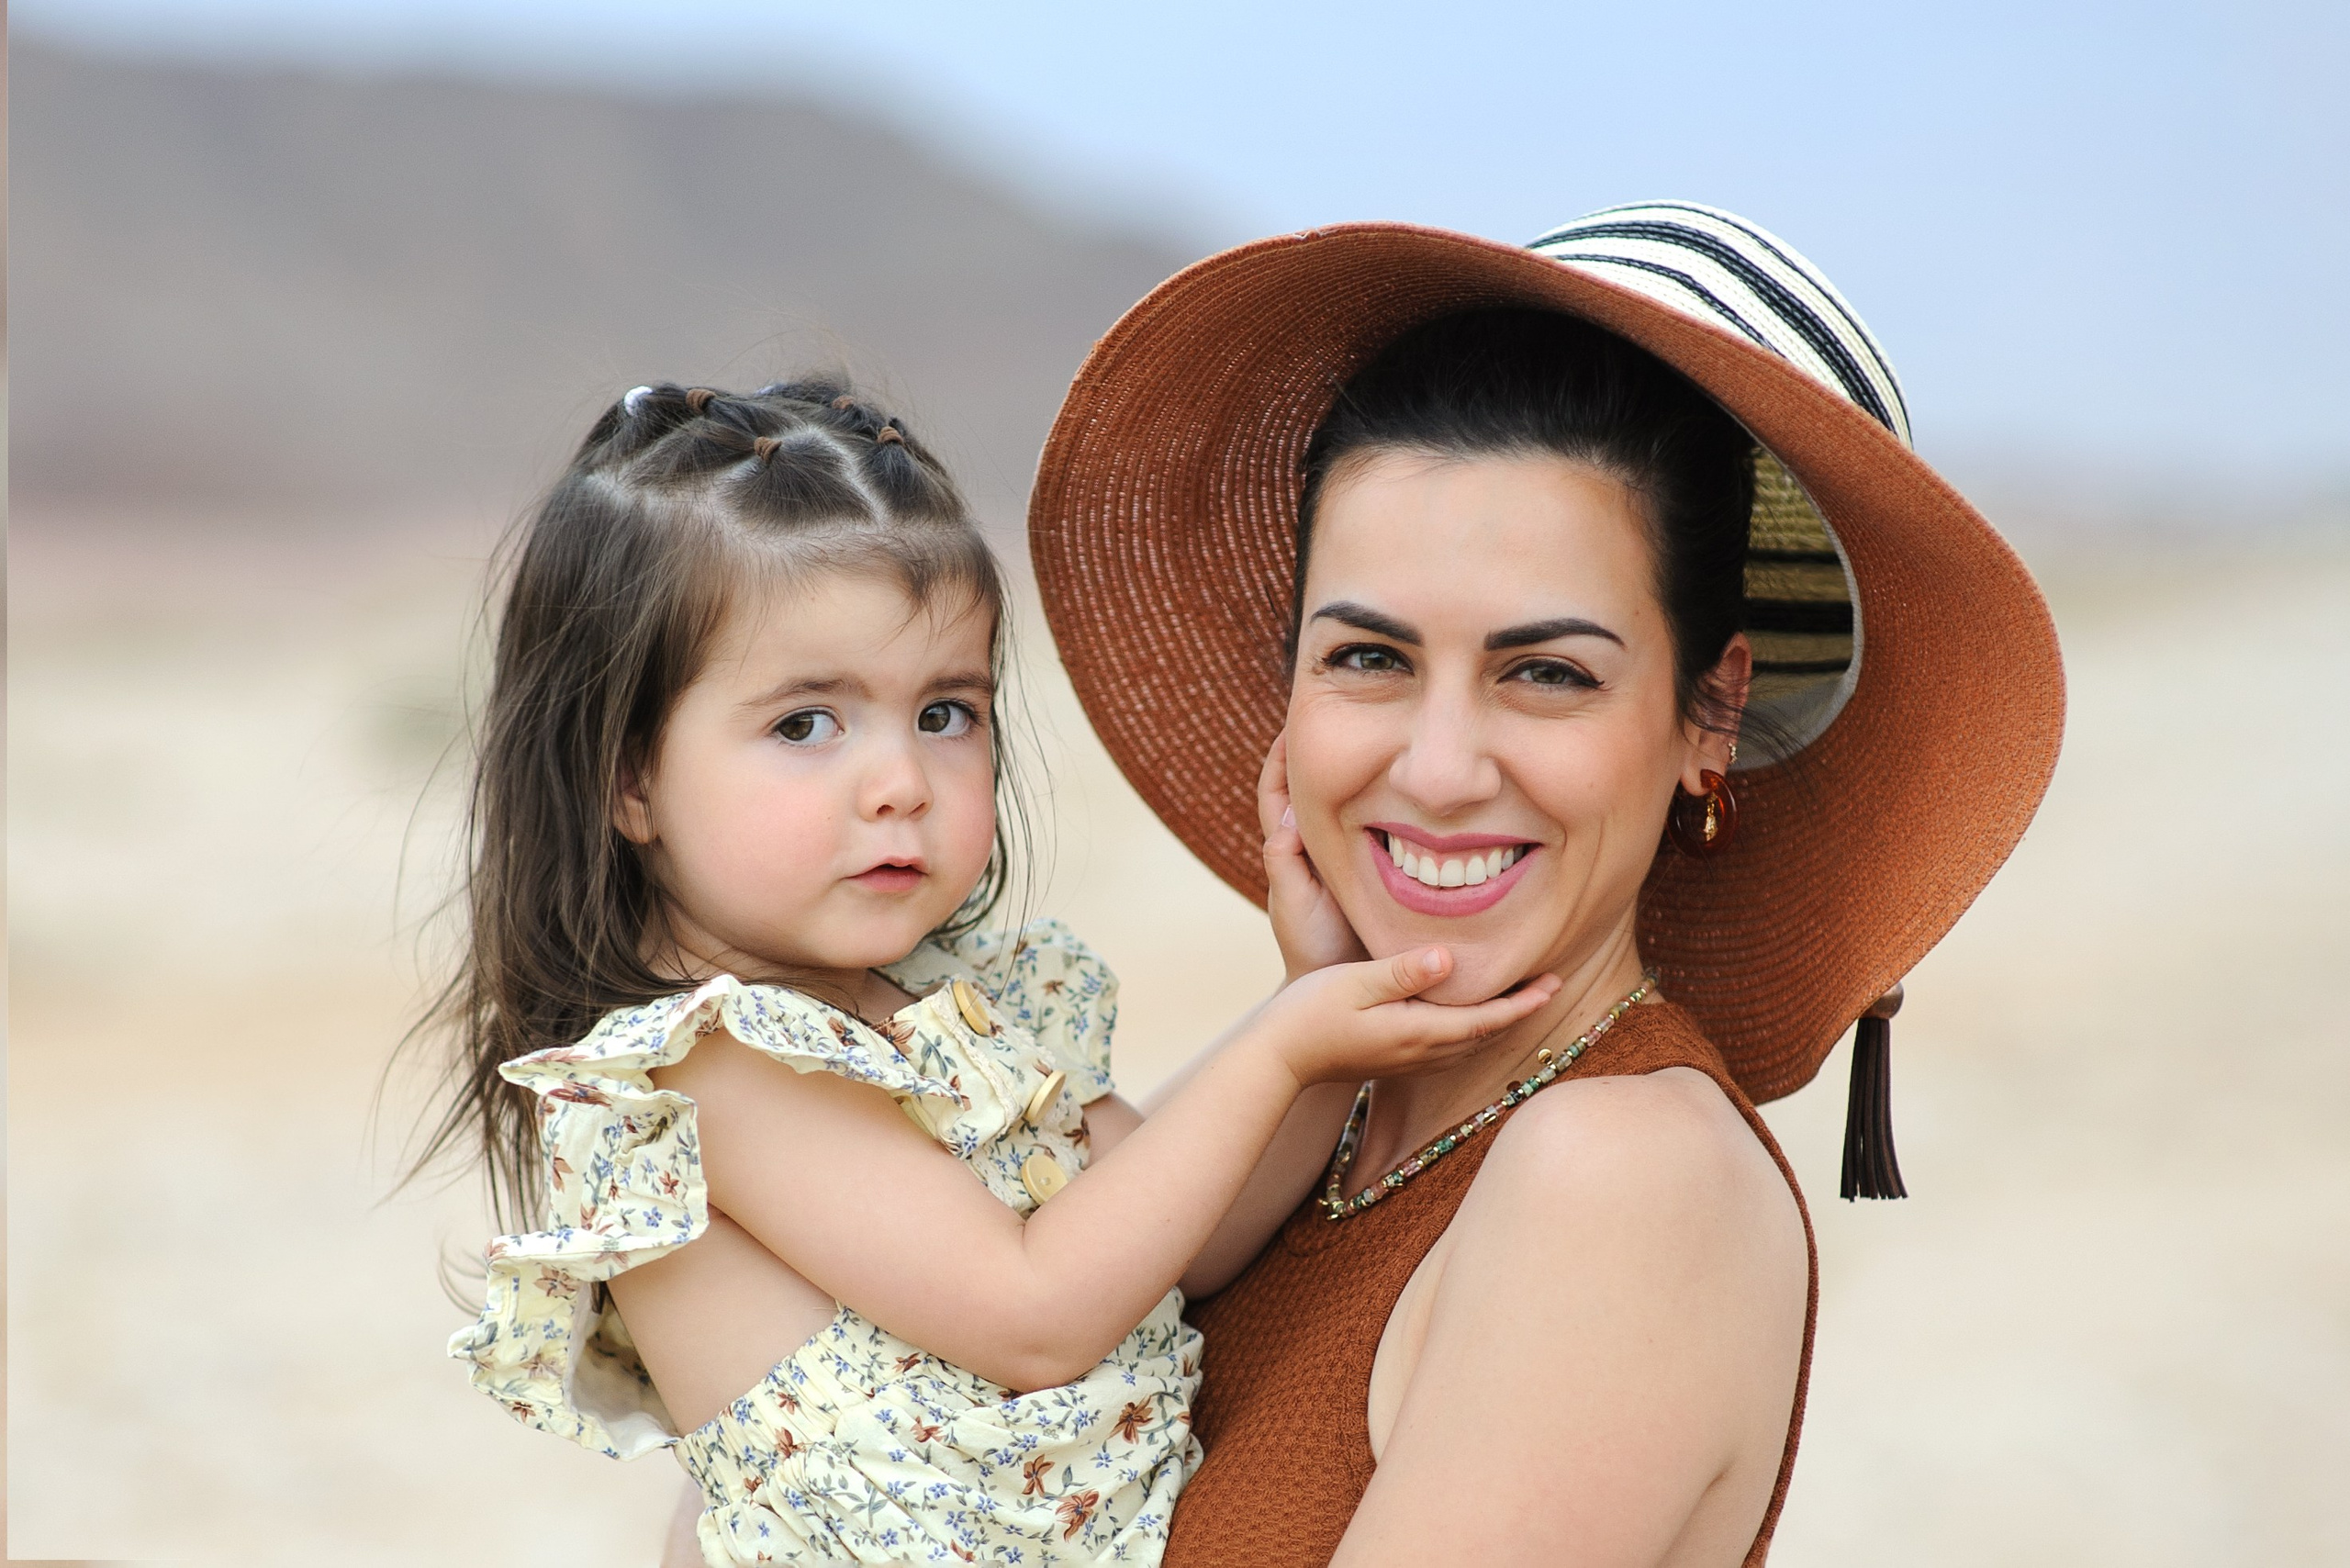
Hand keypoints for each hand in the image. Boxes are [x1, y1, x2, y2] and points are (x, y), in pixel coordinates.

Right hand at [1249, 947, 1561, 1090]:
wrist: (1276, 1057)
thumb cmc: (1309, 1012)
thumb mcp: (1354, 982)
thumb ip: (1403, 972)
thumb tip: (1449, 959)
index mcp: (1416, 1031)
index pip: (1485, 1019)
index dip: (1522, 1002)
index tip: (1553, 983)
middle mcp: (1419, 1052)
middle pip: (1484, 1033)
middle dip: (1519, 1011)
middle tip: (1551, 983)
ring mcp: (1406, 1060)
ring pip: (1468, 1042)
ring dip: (1497, 1022)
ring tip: (1521, 997)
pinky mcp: (1393, 1060)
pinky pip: (1448, 1047)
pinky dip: (1471, 1030)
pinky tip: (1470, 1017)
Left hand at [1260, 728, 1367, 980]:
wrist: (1346, 990)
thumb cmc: (1312, 949)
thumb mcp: (1294, 906)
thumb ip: (1287, 864)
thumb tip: (1288, 818)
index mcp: (1292, 850)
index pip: (1277, 791)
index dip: (1281, 755)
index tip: (1292, 721)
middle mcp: (1318, 846)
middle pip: (1312, 786)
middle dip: (1320, 748)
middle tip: (1342, 709)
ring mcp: (1346, 856)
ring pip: (1347, 803)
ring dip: (1357, 769)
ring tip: (1377, 733)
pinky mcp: (1376, 868)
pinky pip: (1380, 827)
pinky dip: (1387, 803)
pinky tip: (1408, 784)